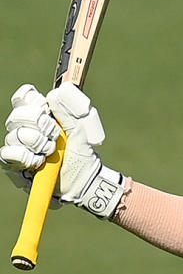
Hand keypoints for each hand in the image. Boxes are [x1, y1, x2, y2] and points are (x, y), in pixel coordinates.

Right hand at [1, 83, 124, 217]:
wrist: (83, 181)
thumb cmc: (82, 154)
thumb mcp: (82, 130)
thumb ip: (70, 110)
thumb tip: (56, 92)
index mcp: (42, 116)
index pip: (25, 97)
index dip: (33, 101)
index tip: (47, 111)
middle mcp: (27, 128)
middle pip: (19, 114)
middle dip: (40, 125)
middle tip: (55, 136)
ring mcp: (19, 145)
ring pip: (15, 134)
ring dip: (38, 143)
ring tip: (51, 152)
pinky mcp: (14, 164)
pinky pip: (9, 152)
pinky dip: (26, 157)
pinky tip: (39, 162)